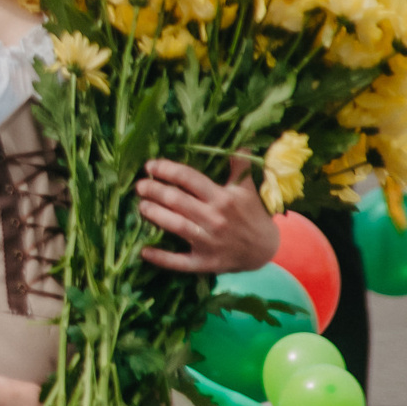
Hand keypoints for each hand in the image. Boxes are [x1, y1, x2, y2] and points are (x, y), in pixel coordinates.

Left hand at [136, 154, 281, 272]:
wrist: (267, 250)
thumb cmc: (252, 214)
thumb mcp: (247, 188)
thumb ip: (239, 166)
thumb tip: (238, 143)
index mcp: (222, 198)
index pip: (189, 178)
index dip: (167, 170)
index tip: (150, 166)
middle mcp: (215, 218)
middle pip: (177, 200)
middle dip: (154, 190)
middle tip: (139, 186)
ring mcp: (209, 242)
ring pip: (176, 226)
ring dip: (155, 214)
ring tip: (141, 206)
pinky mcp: (206, 262)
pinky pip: (180, 262)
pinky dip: (161, 258)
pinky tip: (143, 251)